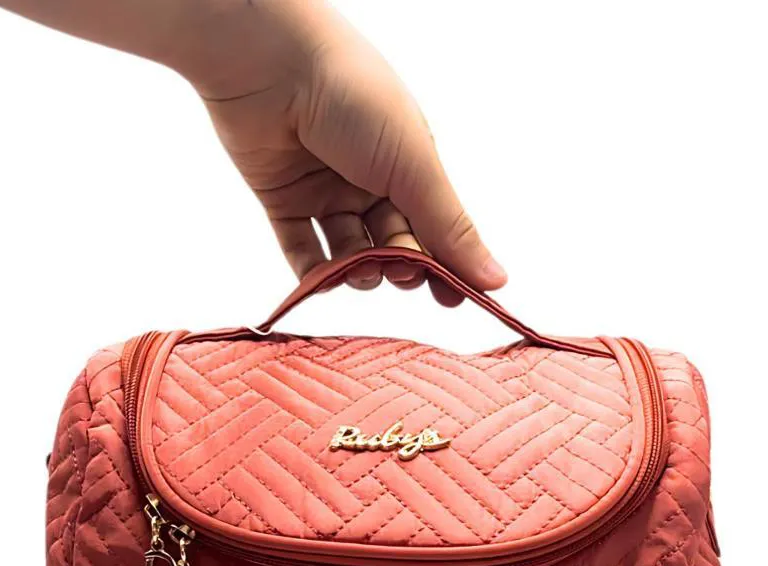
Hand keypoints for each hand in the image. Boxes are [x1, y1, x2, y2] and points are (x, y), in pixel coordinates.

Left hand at [182, 1, 506, 304]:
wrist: (271, 64)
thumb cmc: (354, 96)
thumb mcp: (414, 166)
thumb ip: (450, 229)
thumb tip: (496, 279)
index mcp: (408, 163)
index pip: (434, 227)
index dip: (445, 265)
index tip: (454, 300)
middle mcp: (369, 179)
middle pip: (392, 244)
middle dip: (401, 266)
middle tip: (405, 275)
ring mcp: (325, 190)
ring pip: (349, 252)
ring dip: (359, 271)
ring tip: (363, 272)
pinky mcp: (283, 200)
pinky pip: (301, 249)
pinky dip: (314, 272)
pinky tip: (325, 281)